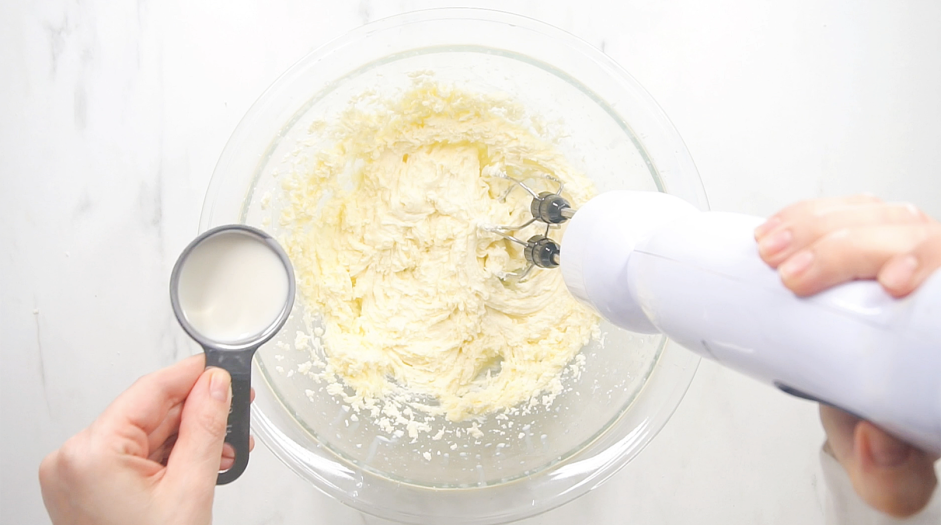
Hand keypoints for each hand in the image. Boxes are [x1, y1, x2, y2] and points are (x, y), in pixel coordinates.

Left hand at [39, 355, 254, 524]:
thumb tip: (217, 384)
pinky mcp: (86, 488)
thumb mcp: (190, 489)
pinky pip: (135, 456)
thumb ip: (206, 427)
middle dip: (197, 414)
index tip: (223, 367)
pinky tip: (200, 464)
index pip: (151, 390)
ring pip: (146, 435)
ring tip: (224, 451)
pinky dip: (169, 458)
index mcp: (91, 452)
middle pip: (149, 413)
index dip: (193, 375)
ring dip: (188, 439)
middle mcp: (74, 459)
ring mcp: (77, 475)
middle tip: (237, 412)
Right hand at [755, 195, 940, 516]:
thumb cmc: (883, 427)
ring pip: (871, 211)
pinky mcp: (859, 241)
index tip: (890, 284)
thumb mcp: (891, 467)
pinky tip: (774, 232)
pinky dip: (803, 215)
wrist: (858, 413)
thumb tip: (877, 437)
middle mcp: (932, 279)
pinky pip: (840, 209)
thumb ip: (891, 472)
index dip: (923, 258)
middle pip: (905, 230)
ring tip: (770, 250)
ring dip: (815, 223)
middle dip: (844, 246)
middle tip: (794, 278)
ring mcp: (897, 252)